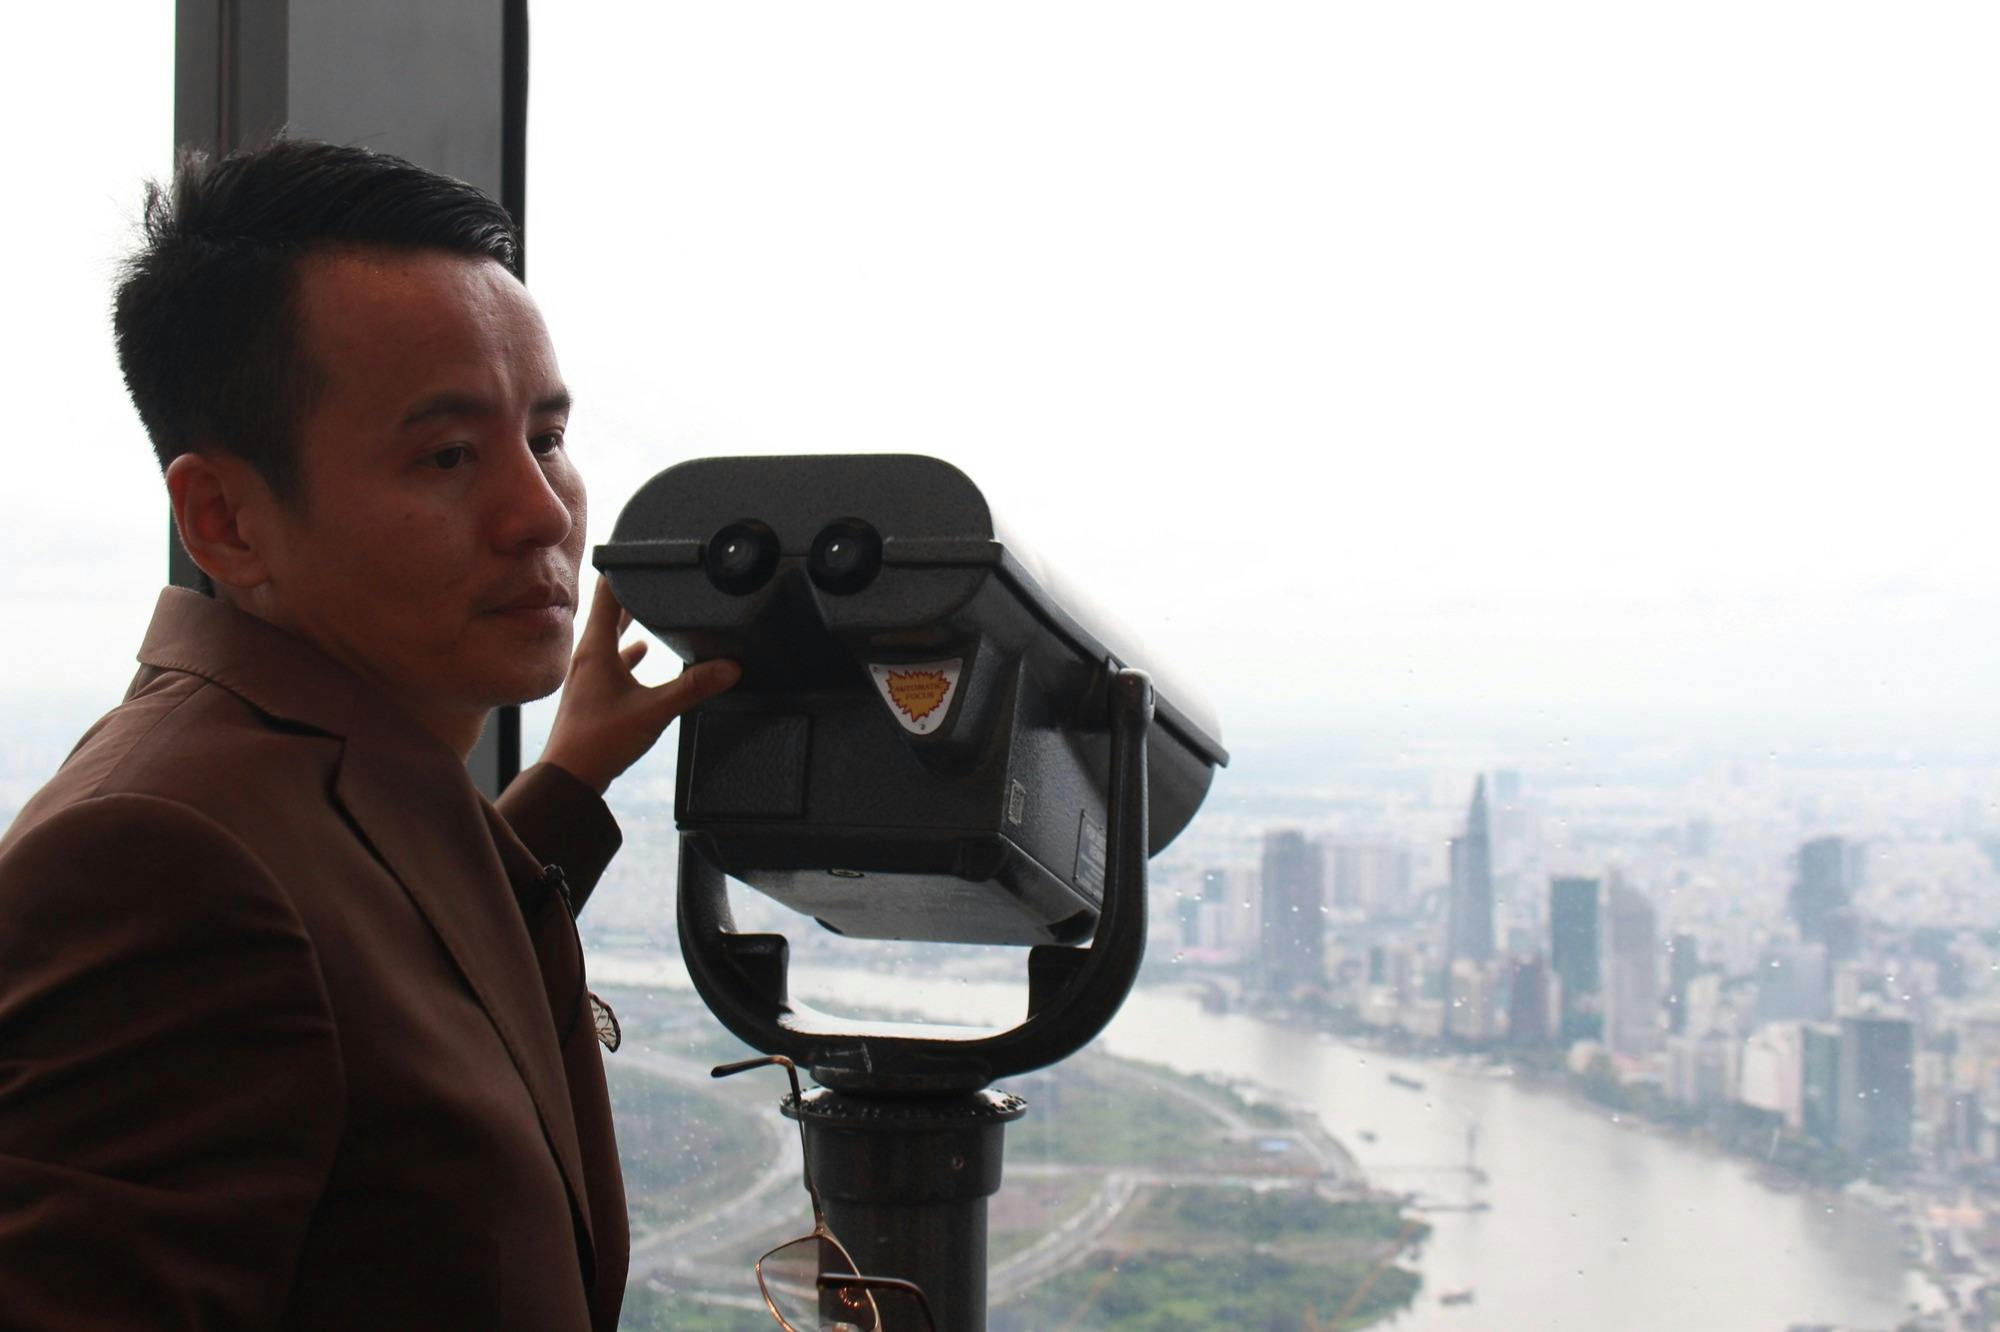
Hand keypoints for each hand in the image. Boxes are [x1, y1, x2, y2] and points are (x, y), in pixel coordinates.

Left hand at [540, 576, 740, 793]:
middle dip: (631, 592)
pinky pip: (610, 659)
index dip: (622, 568)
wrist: (569, 778)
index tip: (638, 549)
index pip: (607, 593)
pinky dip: (627, 651)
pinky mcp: (592, 692)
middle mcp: (587, 656)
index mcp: (595, 649)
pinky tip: (642, 652)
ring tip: (651, 606)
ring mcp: (588, 674)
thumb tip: (731, 667)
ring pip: (609, 635)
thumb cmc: (599, 741)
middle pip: (608, 611)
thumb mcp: (654, 710)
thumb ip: (693, 687)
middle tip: (653, 573)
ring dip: (628, 620)